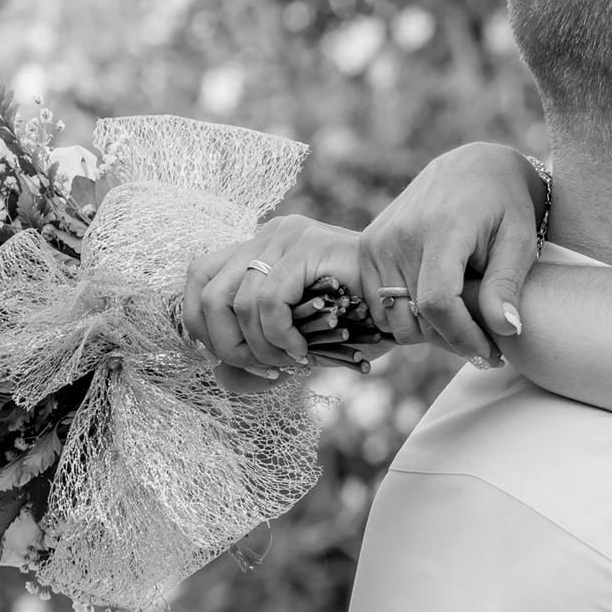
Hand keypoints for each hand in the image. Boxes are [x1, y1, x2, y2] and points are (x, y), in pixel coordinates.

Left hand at [182, 216, 363, 371]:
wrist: (411, 306)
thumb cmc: (361, 324)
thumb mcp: (301, 345)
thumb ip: (260, 359)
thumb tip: (220, 376)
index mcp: (260, 250)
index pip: (199, 280)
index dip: (203, 326)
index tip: (236, 359)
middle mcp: (267, 235)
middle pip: (207, 292)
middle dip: (227, 345)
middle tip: (265, 368)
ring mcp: (287, 236)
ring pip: (235, 301)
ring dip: (260, 346)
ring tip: (292, 360)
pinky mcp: (308, 246)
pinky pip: (268, 299)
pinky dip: (279, 335)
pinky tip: (303, 348)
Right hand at [358, 142, 544, 364]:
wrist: (471, 169)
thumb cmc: (504, 207)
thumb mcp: (519, 242)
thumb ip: (507, 286)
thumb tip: (507, 330)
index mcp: (440, 229)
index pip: (438, 303)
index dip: (464, 337)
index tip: (492, 353)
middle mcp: (399, 236)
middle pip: (415, 319)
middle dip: (452, 341)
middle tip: (486, 344)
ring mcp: (376, 242)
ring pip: (394, 320)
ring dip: (427, 333)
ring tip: (463, 324)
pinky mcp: (366, 248)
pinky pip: (378, 307)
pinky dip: (405, 319)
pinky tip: (437, 310)